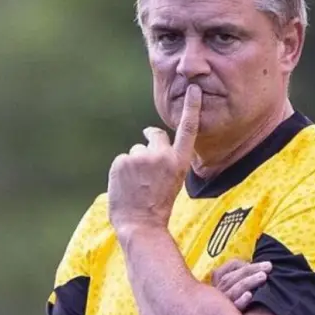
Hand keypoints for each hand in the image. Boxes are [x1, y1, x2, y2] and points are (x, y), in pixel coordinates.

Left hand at [107, 85, 201, 232]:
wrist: (141, 225)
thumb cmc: (157, 207)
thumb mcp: (172, 182)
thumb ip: (166, 161)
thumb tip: (152, 143)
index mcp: (179, 162)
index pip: (188, 129)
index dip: (191, 107)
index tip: (193, 89)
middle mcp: (162, 156)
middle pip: (154, 136)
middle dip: (149, 145)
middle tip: (145, 167)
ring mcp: (141, 158)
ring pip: (135, 152)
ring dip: (134, 164)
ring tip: (136, 186)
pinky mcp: (122, 161)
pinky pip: (121, 160)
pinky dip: (121, 172)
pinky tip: (125, 186)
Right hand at [210, 259, 272, 309]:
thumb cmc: (238, 312)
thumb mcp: (236, 295)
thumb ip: (242, 281)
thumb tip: (258, 268)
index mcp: (217, 288)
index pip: (223, 271)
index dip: (239, 265)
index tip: (255, 262)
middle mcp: (217, 297)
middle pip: (230, 279)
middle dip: (250, 270)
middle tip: (268, 266)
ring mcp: (221, 308)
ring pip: (232, 290)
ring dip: (248, 282)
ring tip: (263, 277)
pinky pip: (234, 309)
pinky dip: (241, 301)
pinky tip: (249, 296)